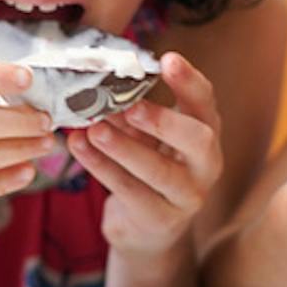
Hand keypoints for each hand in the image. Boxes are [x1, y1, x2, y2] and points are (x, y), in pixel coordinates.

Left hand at [68, 52, 223, 257]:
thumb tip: (101, 80)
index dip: (189, 81)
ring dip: (125, 148)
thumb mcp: (147, 135)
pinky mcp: (161, 219)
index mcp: (205, 132)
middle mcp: (206, 165)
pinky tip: (80, 148)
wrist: (146, 227)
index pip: (205, 102)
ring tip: (94, 128)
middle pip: (198, 139)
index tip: (167, 59)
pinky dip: (103, 168)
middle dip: (163, 121)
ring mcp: (188, 196)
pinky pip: (131, 192)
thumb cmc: (148, 167)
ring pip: (161, 171)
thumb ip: (134, 111)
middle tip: (130, 106)